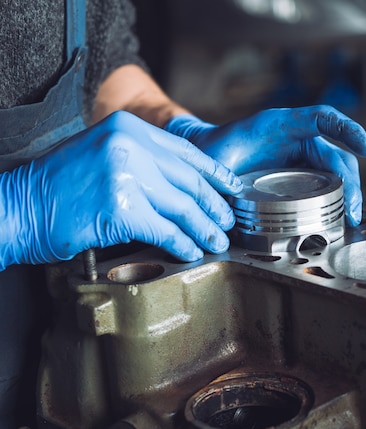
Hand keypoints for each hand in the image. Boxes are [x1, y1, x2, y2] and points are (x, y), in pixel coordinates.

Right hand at [0, 111, 242, 269]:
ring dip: (205, 228)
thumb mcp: (102, 154)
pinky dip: (183, 243)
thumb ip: (140, 159)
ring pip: (182, 206)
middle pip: (189, 180)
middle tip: (228, 222)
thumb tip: (183, 182)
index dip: (215, 173)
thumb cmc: (60, 186)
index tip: (232, 189)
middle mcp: (128, 145)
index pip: (185, 152)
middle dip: (214, 205)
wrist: (18, 207)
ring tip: (218, 241)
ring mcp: (125, 175)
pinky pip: (165, 229)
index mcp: (127, 128)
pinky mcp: (120, 208)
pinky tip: (192, 251)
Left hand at [164, 105, 365, 225]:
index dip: (346, 129)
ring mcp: (301, 157)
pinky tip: (339, 217)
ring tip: (349, 218)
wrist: (208, 155)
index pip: (320, 118)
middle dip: (350, 182)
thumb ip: (221, 178)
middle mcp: (296, 138)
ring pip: (336, 172)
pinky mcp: (302, 174)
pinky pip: (326, 184)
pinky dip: (336, 200)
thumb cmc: (211, 153)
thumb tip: (231, 206)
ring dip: (347, 194)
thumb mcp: (214, 160)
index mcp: (278, 124)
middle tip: (352, 209)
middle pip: (336, 156)